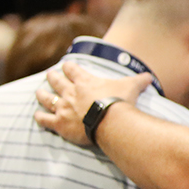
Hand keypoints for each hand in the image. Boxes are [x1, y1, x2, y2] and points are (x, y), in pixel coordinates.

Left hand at [34, 61, 151, 146]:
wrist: (110, 121)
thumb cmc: (120, 102)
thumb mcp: (131, 87)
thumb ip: (140, 81)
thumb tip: (150, 77)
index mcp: (85, 81)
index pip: (72, 69)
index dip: (68, 66)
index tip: (66, 65)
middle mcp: (70, 92)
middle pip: (56, 81)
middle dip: (52, 77)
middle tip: (50, 75)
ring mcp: (63, 107)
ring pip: (47, 98)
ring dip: (42, 94)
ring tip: (39, 92)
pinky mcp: (60, 124)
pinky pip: (45, 120)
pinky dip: (40, 117)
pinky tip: (37, 116)